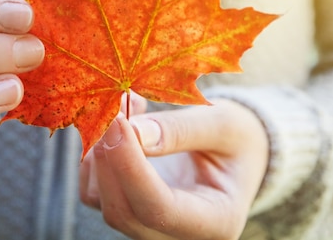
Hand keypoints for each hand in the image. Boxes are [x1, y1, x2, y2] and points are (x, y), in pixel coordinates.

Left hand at [79, 96, 268, 239]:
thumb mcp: (224, 125)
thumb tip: (133, 131)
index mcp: (215, 221)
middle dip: (110, 158)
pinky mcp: (128, 208)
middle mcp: (178, 234)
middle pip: (124, 212)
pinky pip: (94, 190)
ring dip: (99, 152)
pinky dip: (96, 155)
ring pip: (101, 201)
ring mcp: (149, 226)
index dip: (131, 167)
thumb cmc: (238, 138)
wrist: (237, 152)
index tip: (119, 121)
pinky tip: (120, 124)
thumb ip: (181, 130)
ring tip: (122, 106)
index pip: (158, 209)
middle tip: (113, 107)